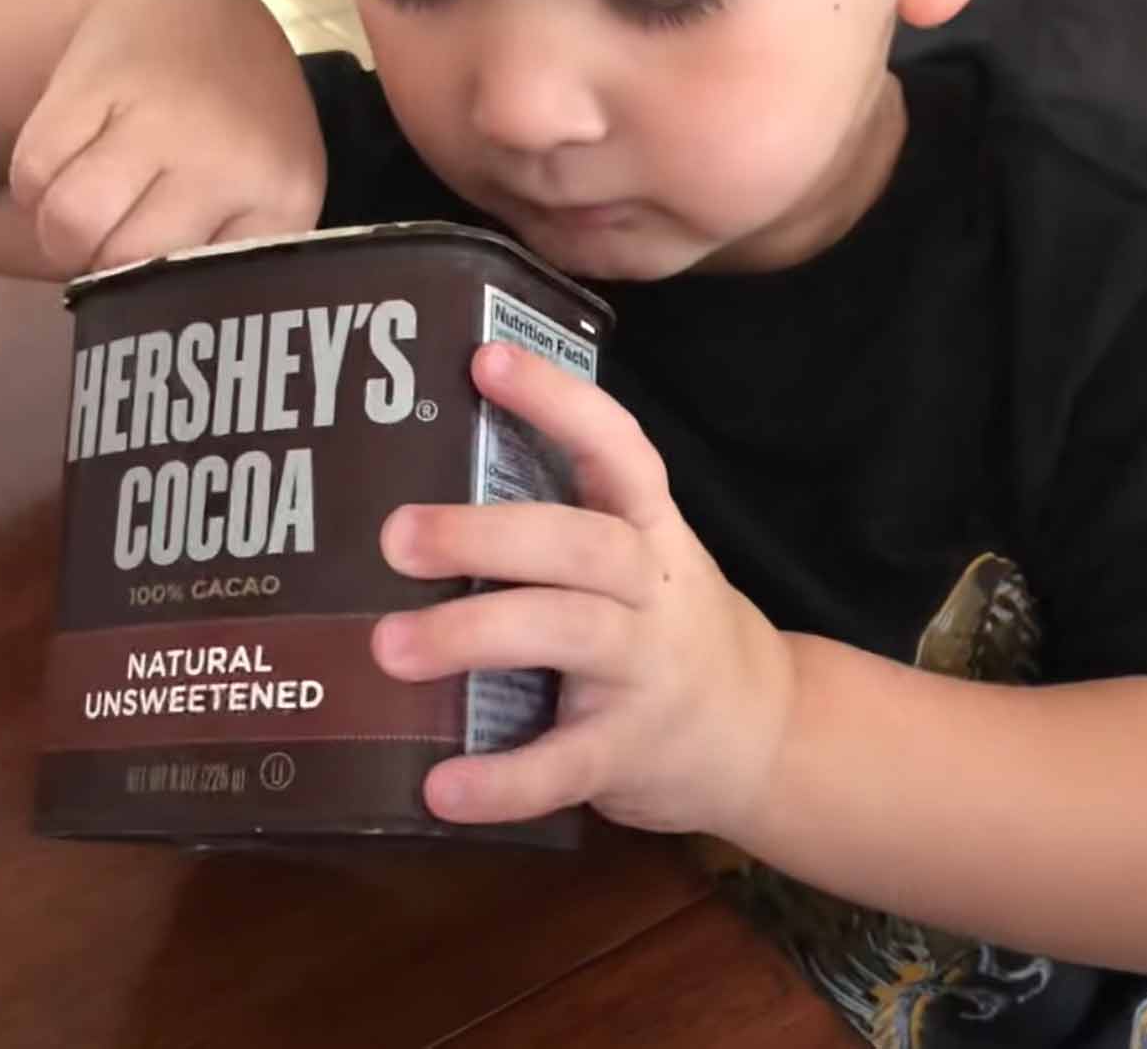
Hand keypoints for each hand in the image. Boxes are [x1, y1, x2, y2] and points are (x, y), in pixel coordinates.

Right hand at [8, 0, 325, 275]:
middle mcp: (234, 155)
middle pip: (123, 263)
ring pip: (69, 221)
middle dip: (101, 263)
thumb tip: (138, 324)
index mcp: (285, 197)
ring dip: (59, 230)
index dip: (166, 294)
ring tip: (88, 208)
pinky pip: (37, 169)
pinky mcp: (103, 78)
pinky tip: (71, 161)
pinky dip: (37, 182)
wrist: (204, 11)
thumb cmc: (236, 126)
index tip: (161, 272)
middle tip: (115, 234)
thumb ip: (222, 256)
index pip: (202, 293)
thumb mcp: (263, 194)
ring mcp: (168, 113)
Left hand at [373, 342, 791, 840]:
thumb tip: (413, 477)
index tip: (483, 360)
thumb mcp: (635, 553)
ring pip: (565, 633)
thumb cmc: (661, 622)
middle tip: (394, 535)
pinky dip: (504, 778)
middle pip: (575, 541)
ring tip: (386, 646)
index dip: (555, 398)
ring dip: (473, 636)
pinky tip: (440, 788)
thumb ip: (556, 521)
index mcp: (646, 523)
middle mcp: (651, 583)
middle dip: (484, 535)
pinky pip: (567, 763)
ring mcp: (647, 665)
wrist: (761, 729)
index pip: (613, 443)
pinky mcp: (634, 748)